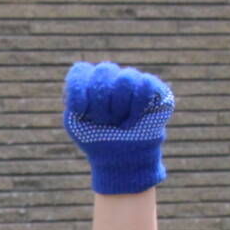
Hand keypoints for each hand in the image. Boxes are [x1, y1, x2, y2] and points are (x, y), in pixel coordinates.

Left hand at [63, 61, 174, 194]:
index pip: (81, 70)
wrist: (120, 159)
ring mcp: (134, 82)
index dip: (79, 90)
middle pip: (104, 70)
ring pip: (125, 78)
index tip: (80, 111)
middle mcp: (112, 77)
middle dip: (100, 101)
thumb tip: (87, 75)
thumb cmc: (95, 138)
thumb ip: (73, 96)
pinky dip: (135, 109)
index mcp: (90, 82)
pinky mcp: (156, 90)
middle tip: (103, 120)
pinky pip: (145, 86)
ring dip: (118, 107)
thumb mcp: (74, 120)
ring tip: (119, 122)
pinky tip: (132, 121)